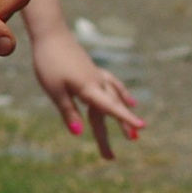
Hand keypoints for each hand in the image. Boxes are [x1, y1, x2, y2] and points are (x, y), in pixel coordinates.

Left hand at [30, 24, 143, 159]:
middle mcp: (97, 83)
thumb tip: (79, 133)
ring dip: (124, 117)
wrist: (50, 34)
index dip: (126, 119)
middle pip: (111, 110)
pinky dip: (123, 95)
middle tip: (112, 158)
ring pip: (116, 99)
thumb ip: (68, 112)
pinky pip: (114, 85)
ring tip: (132, 135)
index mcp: (88, 89)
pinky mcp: (94, 71)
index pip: (109, 108)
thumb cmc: (49, 63)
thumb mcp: (55, 91)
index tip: (142, 128)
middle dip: (115, 132)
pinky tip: (130, 100)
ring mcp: (97, 76)